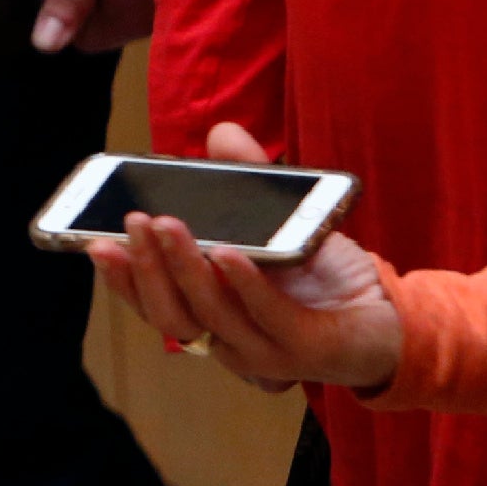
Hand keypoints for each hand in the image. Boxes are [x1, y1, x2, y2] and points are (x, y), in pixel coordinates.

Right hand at [81, 124, 401, 392]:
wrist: (391, 315)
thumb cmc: (325, 276)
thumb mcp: (279, 221)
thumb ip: (248, 181)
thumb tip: (221, 132)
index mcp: (212, 317)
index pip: (155, 305)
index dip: (123, 279)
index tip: (94, 242)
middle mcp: (231, 343)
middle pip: (172, 316)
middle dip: (145, 268)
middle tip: (132, 221)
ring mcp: (268, 353)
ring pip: (210, 317)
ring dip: (182, 270)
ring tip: (167, 225)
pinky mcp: (309, 350)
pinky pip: (269, 318)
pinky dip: (243, 285)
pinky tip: (227, 252)